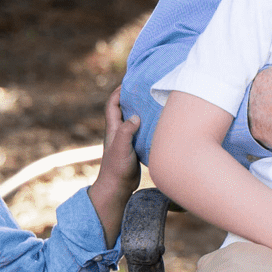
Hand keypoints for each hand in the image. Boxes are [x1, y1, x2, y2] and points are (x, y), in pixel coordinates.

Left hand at [86, 89, 142, 240]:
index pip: (112, 105)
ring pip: (132, 120)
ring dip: (140, 110)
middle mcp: (119, 132)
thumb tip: (135, 116)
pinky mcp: (134, 148)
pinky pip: (140, 131)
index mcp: (113, 129)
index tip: (129, 83)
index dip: (119, 92)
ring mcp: (126, 140)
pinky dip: (147, 124)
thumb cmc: (118, 168)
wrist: (118, 188)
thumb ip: (126, 131)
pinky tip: (158, 124)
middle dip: (130, 97)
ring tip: (153, 102)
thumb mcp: (122, 148)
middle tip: (144, 88)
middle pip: (122, 109)